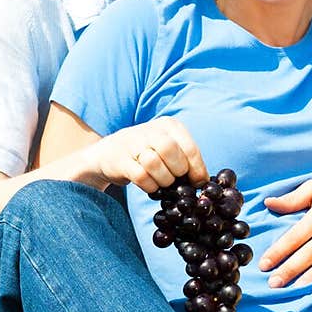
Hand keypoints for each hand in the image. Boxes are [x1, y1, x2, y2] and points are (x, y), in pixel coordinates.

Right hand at [89, 119, 207, 194]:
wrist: (107, 154)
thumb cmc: (146, 153)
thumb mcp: (168, 149)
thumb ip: (186, 160)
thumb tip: (204, 182)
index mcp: (169, 126)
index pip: (190, 148)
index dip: (197, 169)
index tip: (198, 182)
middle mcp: (151, 130)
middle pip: (172, 152)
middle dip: (177, 172)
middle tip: (175, 180)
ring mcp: (133, 143)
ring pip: (155, 163)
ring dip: (163, 180)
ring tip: (161, 182)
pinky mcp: (121, 160)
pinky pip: (141, 176)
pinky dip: (150, 186)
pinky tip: (149, 185)